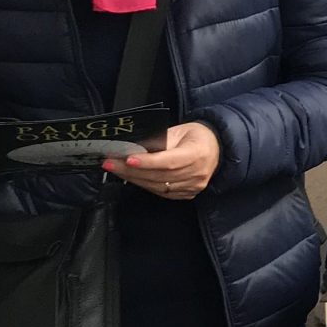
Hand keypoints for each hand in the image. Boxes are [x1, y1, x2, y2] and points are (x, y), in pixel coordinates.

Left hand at [101, 122, 220, 200]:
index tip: (127, 159)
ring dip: (134, 178)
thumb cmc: (196, 136)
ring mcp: (193, 186)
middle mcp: (197, 173)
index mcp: (197, 153)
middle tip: (110, 163)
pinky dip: (145, 185)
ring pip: (158, 187)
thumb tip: (132, 148)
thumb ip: (159, 141)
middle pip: (160, 176)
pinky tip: (133, 177)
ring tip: (116, 170)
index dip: (147, 162)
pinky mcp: (188, 194)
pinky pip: (162, 192)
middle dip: (131, 170)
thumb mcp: (179, 131)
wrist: (216, 147)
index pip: (169, 161)